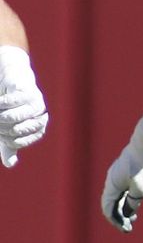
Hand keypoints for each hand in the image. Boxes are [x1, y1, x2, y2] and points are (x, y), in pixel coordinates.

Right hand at [0, 46, 48, 167]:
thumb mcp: (7, 127)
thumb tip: (11, 164)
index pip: (21, 140)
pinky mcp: (27, 89)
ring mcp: (35, 100)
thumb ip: (8, 145)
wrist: (9, 78)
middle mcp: (39, 113)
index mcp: (38, 124)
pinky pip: (12, 101)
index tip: (2, 134)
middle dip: (0, 128)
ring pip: (14, 117)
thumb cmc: (9, 105)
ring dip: (0, 117)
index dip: (7, 139)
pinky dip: (1, 103)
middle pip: (17, 130)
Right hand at [101, 117, 142, 232]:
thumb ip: (132, 202)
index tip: (126, 229)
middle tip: (130, 224)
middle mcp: (112, 178)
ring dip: (123, 204)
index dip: (116, 221)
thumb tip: (127, 211)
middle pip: (111, 201)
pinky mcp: (128, 165)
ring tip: (134, 213)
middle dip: (119, 214)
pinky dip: (128, 194)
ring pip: (117, 192)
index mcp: (112, 185)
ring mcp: (119, 170)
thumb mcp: (141, 189)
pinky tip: (138, 195)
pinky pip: (123, 184)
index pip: (108, 208)